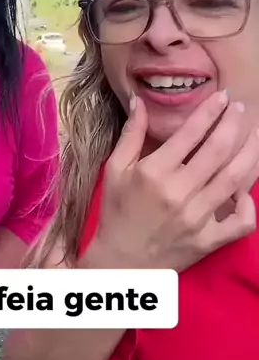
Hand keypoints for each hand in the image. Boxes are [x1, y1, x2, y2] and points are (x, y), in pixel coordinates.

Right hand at [94, 90, 258, 272]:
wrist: (120, 262)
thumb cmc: (117, 212)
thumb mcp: (115, 169)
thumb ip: (131, 134)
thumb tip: (139, 100)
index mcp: (154, 172)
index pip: (190, 133)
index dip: (210, 111)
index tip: (223, 97)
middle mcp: (178, 193)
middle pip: (218, 150)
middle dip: (234, 123)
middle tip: (241, 108)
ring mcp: (197, 218)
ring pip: (235, 179)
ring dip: (250, 152)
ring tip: (255, 134)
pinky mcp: (208, 240)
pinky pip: (240, 222)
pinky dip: (249, 205)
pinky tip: (245, 189)